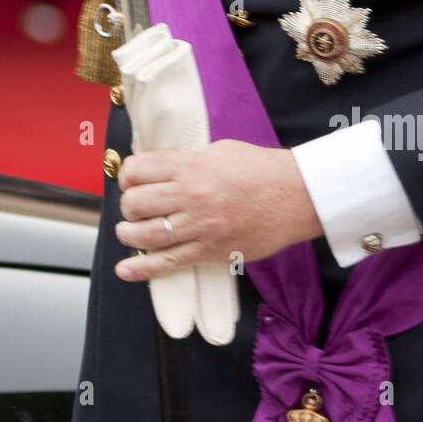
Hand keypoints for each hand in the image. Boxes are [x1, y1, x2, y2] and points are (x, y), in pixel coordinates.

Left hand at [113, 140, 321, 281]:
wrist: (297, 194)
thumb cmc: (260, 168)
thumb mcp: (218, 151)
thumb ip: (187, 161)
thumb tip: (161, 171)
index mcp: (190, 166)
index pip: (137, 170)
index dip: (127, 175)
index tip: (131, 180)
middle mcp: (190, 195)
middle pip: (135, 203)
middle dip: (128, 206)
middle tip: (135, 207)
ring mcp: (200, 226)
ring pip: (146, 235)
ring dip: (129, 235)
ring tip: (130, 232)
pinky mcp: (211, 251)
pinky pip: (170, 263)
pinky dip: (142, 269)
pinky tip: (126, 270)